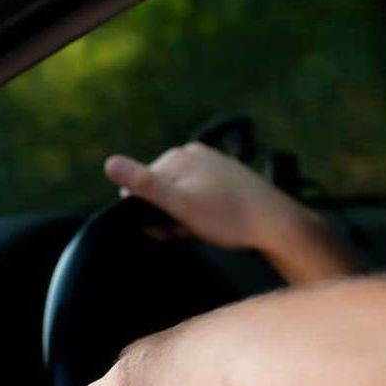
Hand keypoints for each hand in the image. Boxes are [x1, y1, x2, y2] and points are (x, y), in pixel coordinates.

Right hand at [102, 143, 360, 284]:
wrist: (275, 223)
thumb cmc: (227, 218)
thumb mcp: (180, 205)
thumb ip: (144, 185)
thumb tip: (109, 163)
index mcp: (176, 156)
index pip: (139, 190)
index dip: (149, 215)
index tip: (168, 229)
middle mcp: (192, 153)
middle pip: (160, 193)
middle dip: (167, 217)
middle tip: (189, 232)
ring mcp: (211, 163)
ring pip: (180, 198)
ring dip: (184, 219)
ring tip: (204, 229)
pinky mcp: (225, 176)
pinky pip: (198, 198)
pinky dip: (200, 214)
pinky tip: (215, 224)